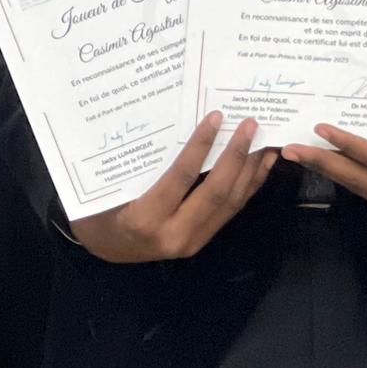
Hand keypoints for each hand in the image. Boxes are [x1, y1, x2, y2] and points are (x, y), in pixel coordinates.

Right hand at [69, 114, 277, 263]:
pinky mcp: (202, 240)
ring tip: (266, 142)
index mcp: (146, 218)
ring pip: (229, 204)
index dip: (200, 146)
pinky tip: (260, 167)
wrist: (106, 251)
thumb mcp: (111, 188)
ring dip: (250, 171)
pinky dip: (248, 187)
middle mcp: (174, 234)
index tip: (215, 117)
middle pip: (215, 192)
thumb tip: (173, 121)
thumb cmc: (100, 212)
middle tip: (250, 125)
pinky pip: (230, 211)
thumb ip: (141, 164)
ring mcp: (192, 241)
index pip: (182, 177)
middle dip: (236, 157)